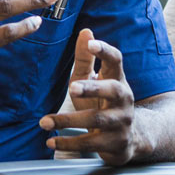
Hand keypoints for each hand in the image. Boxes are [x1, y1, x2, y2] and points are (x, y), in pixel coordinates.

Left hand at [38, 30, 136, 164]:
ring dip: (69, 121)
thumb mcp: (93, 79)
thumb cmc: (103, 102)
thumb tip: (85, 31)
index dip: (104, 50)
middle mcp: (124, 99)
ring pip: (98, 120)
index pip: (116, 60)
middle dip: (93, 88)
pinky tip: (51, 141)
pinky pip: (91, 143)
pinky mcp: (116, 143)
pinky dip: (68, 143)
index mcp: (118, 78)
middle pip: (113, 90)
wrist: (129, 138)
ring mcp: (122, 122)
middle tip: (73, 86)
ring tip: (45, 121)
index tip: (91, 43)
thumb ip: (85, 58)